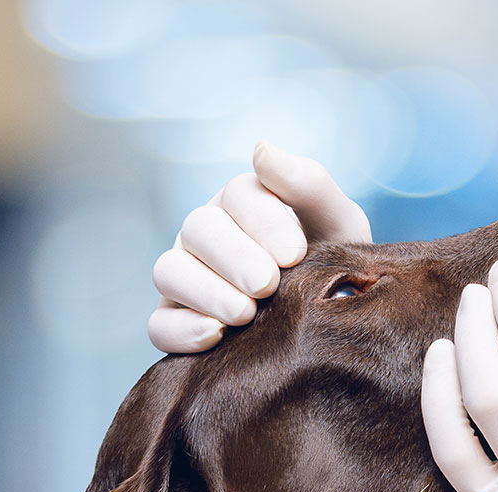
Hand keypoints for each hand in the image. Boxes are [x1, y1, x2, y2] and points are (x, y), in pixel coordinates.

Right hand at [149, 141, 370, 352]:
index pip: (238, 194)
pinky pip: (159, 325)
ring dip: (206, 291)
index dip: (263, 222)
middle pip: (197, 229)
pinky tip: (217, 336)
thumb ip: (308, 185)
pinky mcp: (176, 322)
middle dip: (234, 257)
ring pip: (168, 272)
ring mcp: (186, 277)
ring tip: (246, 314)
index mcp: (243, 201)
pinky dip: (182, 330)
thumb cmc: (332, 263)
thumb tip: (261, 149)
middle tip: (268, 285)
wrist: (331, 321)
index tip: (295, 255)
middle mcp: (206, 234)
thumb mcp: (338, 223)